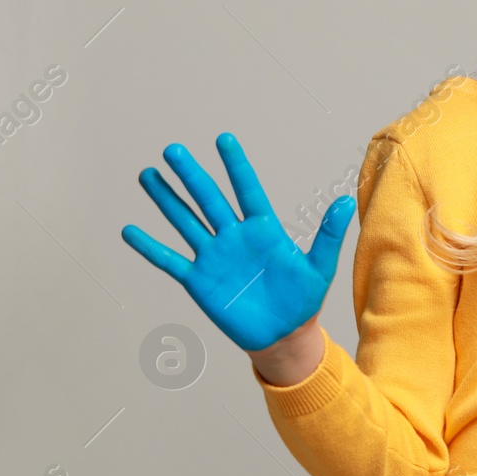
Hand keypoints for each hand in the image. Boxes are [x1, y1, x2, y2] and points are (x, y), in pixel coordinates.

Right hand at [121, 132, 354, 352]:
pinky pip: (170, 260)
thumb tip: (346, 201)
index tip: (223, 139)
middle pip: (209, 199)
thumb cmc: (303, 300)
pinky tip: (130, 230)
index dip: (235, 165)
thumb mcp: (319, 267)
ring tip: (148, 174)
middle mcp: (234, 237)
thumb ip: (329, 235)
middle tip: (173, 150)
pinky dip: (150, 247)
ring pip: (185, 221)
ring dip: (166, 200)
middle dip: (191, 175)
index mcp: (263, 230)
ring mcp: (214, 257)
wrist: (283, 335)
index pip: (246, 190)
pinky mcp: (199, 280)